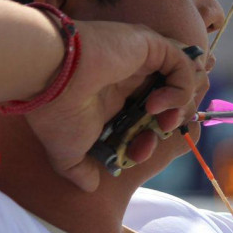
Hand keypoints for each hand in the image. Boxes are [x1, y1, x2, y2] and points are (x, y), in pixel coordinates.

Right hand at [25, 20, 204, 191]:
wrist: (48, 80)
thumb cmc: (55, 112)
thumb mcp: (68, 152)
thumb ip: (79, 169)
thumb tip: (89, 187)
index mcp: (114, 96)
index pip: (149, 116)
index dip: (151, 138)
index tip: (140, 153)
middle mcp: (130, 75)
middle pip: (171, 97)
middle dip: (173, 120)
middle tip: (161, 133)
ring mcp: (141, 58)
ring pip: (182, 78)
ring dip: (181, 105)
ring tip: (164, 121)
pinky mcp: (149, 44)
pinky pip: (184, 64)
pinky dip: (181, 88)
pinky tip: (158, 105)